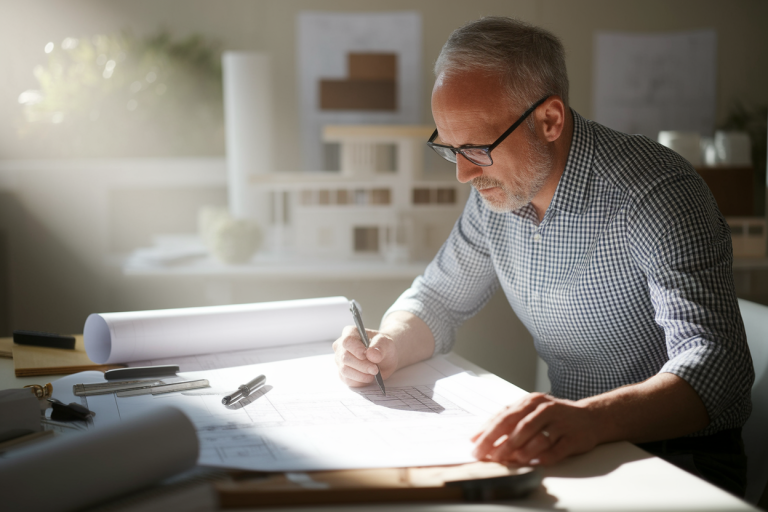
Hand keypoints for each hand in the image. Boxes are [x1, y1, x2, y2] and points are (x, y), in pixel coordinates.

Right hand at [332, 325, 397, 387]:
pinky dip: (359, 381)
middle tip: (375, 369)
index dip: (356, 350)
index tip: (366, 356)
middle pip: (345, 357)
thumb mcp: (386, 343)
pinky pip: (347, 380)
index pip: (347, 341)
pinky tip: (368, 377)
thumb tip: (370, 354)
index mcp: (350, 333)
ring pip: (345, 370)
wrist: (384, 357)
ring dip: (361, 374)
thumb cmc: (383, 347)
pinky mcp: (342, 373)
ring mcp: (340, 360)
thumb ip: (379, 347)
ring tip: (374, 373)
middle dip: (362, 365)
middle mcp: (341, 346)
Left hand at [470, 393, 600, 465]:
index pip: (504, 416)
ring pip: (537, 437)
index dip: (488, 431)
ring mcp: (561, 423)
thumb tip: (479, 436)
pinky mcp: (574, 438)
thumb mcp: (531, 412)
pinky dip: (543, 457)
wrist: (591, 417)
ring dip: (520, 450)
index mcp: (531, 401)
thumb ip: (508, 421)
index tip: (474, 445)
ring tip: (508, 460)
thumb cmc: (554, 417)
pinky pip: (556, 450)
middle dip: (500, 442)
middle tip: (487, 456)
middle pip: (519, 426)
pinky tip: (533, 463)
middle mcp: (545, 409)